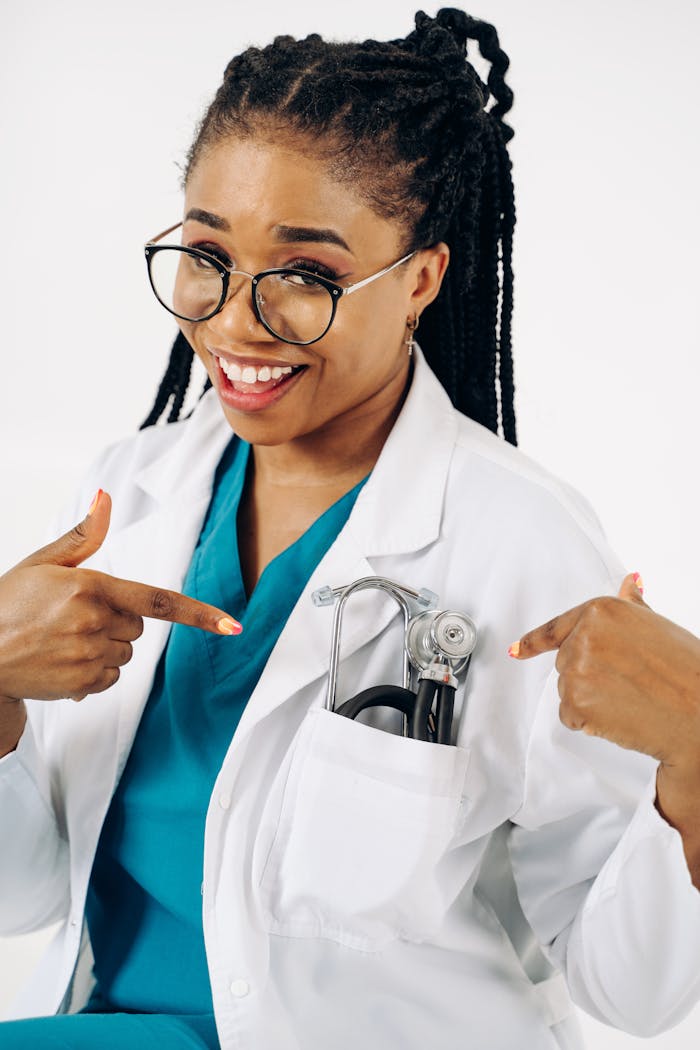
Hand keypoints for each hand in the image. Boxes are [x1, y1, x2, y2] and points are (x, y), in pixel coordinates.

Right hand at [0, 489, 241, 704]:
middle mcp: (92, 623)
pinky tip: (64, 660)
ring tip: (64, 639)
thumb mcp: (42, 562)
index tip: (232, 624)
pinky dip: (95, 670)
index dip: (199, 614)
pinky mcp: (81, 685)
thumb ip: (83, 535)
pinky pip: (112, 677)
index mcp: (89, 587)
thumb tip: (106, 497)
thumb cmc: (8, 603)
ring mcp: (87, 657)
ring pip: (126, 652)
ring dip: (106, 645)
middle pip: (139, 625)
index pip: (157, 601)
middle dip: (117, 619)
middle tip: (74, 616)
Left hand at [510, 574, 699, 886]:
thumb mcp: (658, 626)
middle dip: (590, 674)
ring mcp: (576, 669)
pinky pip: (570, 715)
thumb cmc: (688, 670)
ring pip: (567, 689)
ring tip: (631, 697)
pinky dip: (590, 722)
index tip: (516, 650)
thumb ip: (633, 606)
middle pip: (566, 662)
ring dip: (590, 699)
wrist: (699, 713)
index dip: (534, 641)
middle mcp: (584, 635)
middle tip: (630, 682)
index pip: (557, 626)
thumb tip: (631, 581)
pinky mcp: (575, 703)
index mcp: (602, 611)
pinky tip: (620, 715)